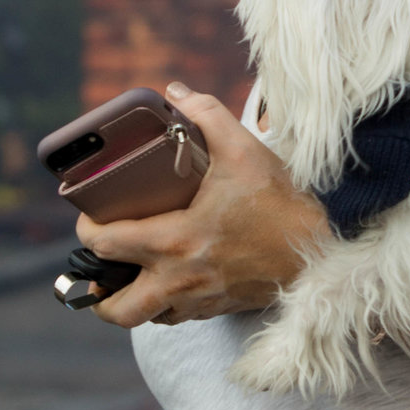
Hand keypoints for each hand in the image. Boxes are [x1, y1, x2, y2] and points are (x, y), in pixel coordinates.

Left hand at [75, 82, 329, 328]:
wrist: (323, 250)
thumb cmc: (281, 202)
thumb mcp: (243, 149)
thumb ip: (205, 114)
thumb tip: (174, 91)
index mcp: (176, 241)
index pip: (108, 245)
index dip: (86, 232)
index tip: (88, 218)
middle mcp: (181, 279)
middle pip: (118, 308)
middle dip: (97, 292)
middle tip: (98, 265)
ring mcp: (199, 301)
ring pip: (145, 318)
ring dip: (130, 299)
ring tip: (127, 274)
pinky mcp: (218, 310)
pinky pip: (176, 317)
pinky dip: (163, 304)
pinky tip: (167, 279)